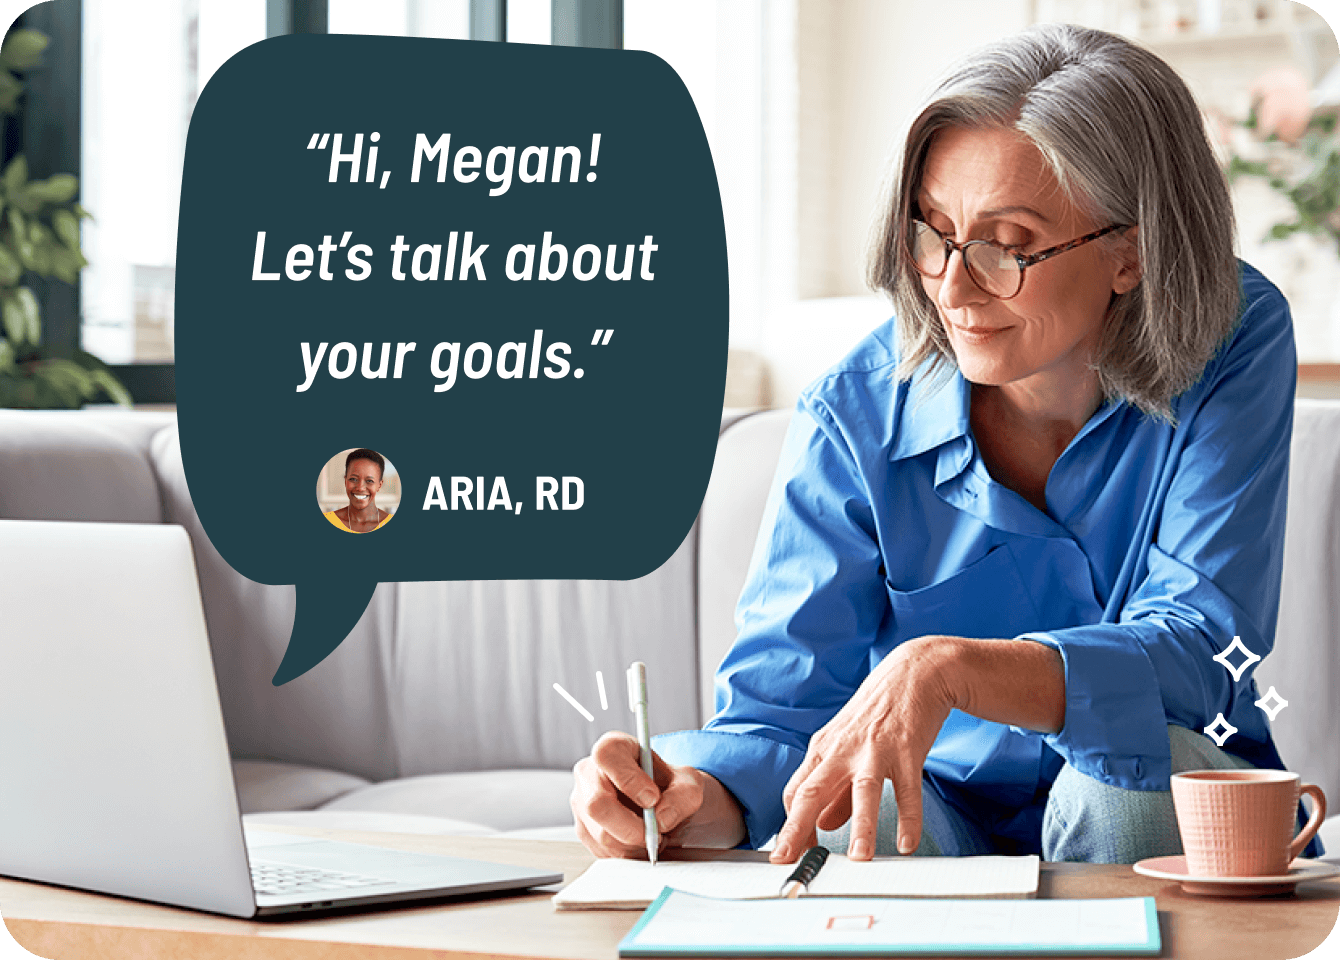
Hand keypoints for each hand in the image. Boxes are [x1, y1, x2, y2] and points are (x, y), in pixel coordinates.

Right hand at [571, 731, 744, 857]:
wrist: (666, 805)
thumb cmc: (671, 787)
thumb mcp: (689, 785)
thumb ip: (682, 797)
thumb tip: (661, 818)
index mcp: (613, 748)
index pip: (607, 757)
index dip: (629, 779)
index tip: (653, 798)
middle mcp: (589, 773)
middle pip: (597, 804)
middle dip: (632, 828)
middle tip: (656, 833)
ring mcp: (581, 803)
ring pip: (601, 834)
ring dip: (634, 845)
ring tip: (654, 837)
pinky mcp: (584, 830)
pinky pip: (602, 851)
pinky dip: (628, 854)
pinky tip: (641, 843)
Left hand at [771, 636, 956, 862]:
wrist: (913, 672)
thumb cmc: (877, 713)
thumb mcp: (847, 746)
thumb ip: (835, 789)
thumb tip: (821, 825)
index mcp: (823, 749)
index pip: (795, 791)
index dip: (791, 824)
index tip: (790, 853)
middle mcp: (843, 749)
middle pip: (812, 791)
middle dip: (797, 829)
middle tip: (788, 861)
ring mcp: (875, 749)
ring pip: (862, 791)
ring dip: (860, 826)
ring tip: (859, 859)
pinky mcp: (907, 749)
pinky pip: (908, 789)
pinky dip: (908, 817)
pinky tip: (907, 843)